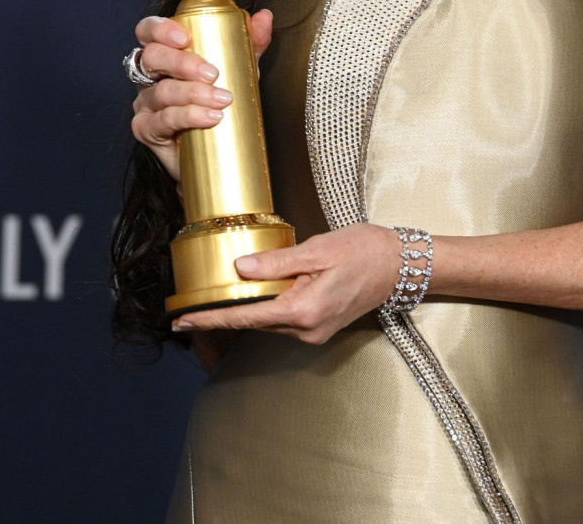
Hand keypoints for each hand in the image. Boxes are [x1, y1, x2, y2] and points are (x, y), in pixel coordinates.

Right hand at [130, 9, 273, 181]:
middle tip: (212, 74)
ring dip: (193, 94)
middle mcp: (149, 76)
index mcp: (165, 55)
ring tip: (223, 99)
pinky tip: (210, 117)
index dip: (160, 29)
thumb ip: (250, 42)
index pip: (149, 31)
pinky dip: (189, 116)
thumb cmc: (219, 102)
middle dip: (182, 63)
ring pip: (161, 92)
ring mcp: (146, 104)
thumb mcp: (238, 69)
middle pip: (151, 58)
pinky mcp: (147, 130)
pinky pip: (163, 120)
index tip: (184, 37)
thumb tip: (264, 17)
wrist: (217, 150)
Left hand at [171, 223, 401, 343]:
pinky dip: (268, 306)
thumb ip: (277, 261)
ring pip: (268, 320)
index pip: (245, 317)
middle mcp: (306, 330)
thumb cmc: (364, 250)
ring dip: (248, 308)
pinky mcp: (319, 328)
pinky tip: (260, 291)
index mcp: (303, 310)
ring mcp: (314, 333)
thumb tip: (240, 267)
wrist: (400, 265)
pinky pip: (283, 318)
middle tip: (191, 305)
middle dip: (225, 312)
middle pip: (254, 321)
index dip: (210, 318)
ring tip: (222, 294)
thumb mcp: (317, 249)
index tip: (182, 320)